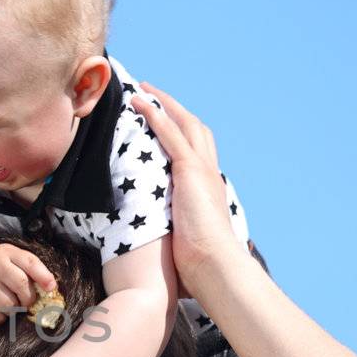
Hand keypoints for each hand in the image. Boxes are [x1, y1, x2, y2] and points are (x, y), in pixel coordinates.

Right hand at [0, 244, 56, 323]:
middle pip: (22, 285)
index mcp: (6, 252)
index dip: (44, 276)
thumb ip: (31, 271)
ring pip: (10, 305)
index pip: (30, 262)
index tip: (51, 288)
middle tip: (25, 300)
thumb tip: (51, 289)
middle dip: (28, 298)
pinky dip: (0, 317)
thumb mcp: (12, 262)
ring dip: (14, 309)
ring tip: (7, 302)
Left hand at [129, 83, 244, 296]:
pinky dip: (156, 114)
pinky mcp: (191, 171)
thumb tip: (165, 253)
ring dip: (163, 103)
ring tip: (142, 90)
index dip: (183, 134)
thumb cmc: (201, 265)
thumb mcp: (188, 244)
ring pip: (184, 123)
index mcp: (210, 189)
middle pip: (195, 129)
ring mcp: (202, 170)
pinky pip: (171, 134)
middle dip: (175, 109)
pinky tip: (141, 102)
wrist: (216, 266)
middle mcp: (210, 174)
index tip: (167, 123)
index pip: (199, 152)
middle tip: (153, 95)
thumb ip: (179, 237)